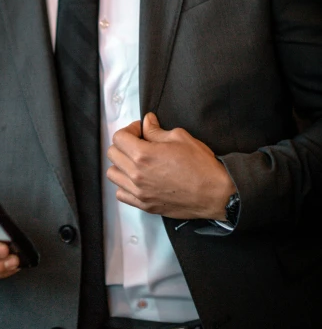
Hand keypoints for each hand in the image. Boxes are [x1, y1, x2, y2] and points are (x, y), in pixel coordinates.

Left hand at [106, 112, 235, 219]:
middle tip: (139, 143)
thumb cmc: (201, 165)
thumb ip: (156, 130)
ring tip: (137, 161)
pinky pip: (121, 194)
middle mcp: (137, 175)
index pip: (119, 137)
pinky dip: (124, 185)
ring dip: (121, 164)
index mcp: (143, 155)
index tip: (141, 130)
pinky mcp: (145, 205)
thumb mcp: (179, 137)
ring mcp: (139, 192)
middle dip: (124, 144)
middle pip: (112, 154)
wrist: (216, 194)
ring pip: (113, 175)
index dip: (129, 129)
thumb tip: (146, 122)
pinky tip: (138, 179)